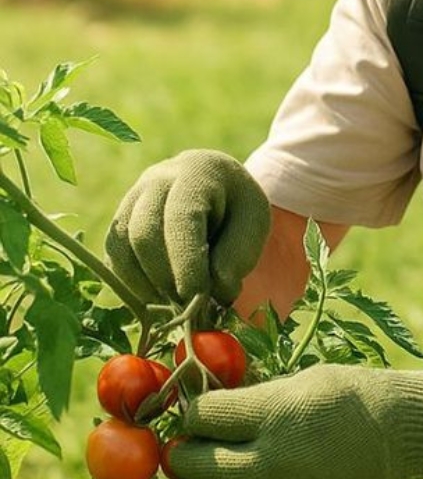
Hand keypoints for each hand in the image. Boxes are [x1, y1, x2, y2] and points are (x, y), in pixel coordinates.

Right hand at [105, 149, 271, 305]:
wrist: (219, 187)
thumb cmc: (238, 206)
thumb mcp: (254, 222)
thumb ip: (238, 255)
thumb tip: (215, 292)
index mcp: (197, 172)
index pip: (181, 218)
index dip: (186, 261)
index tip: (197, 296)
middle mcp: (157, 179)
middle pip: (143, 233)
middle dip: (164, 277)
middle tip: (186, 305)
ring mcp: (132, 198)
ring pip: (121, 247)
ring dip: (144, 285)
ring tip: (173, 304)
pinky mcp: (120, 221)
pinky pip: (113, 256)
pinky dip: (130, 283)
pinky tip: (157, 297)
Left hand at [168, 363, 422, 478]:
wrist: (399, 432)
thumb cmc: (351, 395)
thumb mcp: (302, 381)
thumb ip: (258, 399)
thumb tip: (217, 407)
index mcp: (276, 413)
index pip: (205, 416)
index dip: (193, 412)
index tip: (196, 410)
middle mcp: (273, 458)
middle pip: (197, 466)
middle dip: (184, 455)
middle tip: (188, 448)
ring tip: (205, 472)